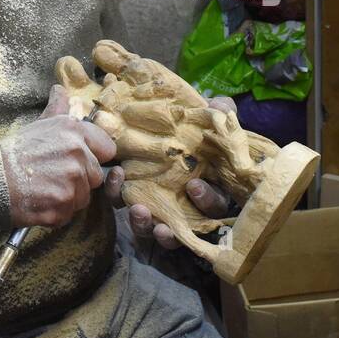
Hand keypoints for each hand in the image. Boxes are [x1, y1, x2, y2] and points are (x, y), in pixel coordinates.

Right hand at [0, 85, 116, 227]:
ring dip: (68, 197)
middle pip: (95, 176)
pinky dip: (56, 213)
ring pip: (83, 197)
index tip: (78, 161)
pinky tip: (40, 202)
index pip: (107, 148)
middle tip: (53, 177)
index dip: (94, 157)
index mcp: (74, 131)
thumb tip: (61, 90)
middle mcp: (77, 154)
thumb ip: (57, 110)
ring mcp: (72, 181)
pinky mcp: (63, 204)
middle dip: (79, 180)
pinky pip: (69, 213)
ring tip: (44, 189)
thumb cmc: (14, 152)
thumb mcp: (38, 125)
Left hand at [104, 95, 239, 249]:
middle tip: (159, 220)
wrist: (163, 126)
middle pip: (183, 228)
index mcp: (210, 190)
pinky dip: (120, 199)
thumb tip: (221, 108)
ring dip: (145, 224)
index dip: (206, 199)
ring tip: (137, 211)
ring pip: (154, 228)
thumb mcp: (209, 117)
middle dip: (172, 229)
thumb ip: (220, 113)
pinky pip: (127, 209)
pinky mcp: (136, 199)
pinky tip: (116, 180)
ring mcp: (160, 208)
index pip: (214, 204)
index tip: (193, 186)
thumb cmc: (195, 128)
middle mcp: (186, 208)